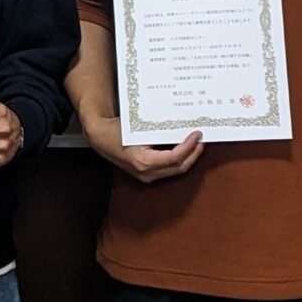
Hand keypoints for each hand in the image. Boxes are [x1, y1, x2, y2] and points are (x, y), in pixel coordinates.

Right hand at [80, 113, 205, 183]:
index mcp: (144, 162)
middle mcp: (146, 173)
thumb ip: (160, 130)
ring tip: (195, 144)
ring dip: (188, 158)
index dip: (189, 147)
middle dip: (193, 154)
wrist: (100, 138)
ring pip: (175, 170)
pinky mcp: (147, 174)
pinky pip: (169, 169)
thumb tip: (181, 125)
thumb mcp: (138, 128)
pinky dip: (179, 160)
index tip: (197, 135)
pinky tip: (184, 149)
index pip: (175, 158)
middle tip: (201, 139)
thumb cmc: (116, 131)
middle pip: (179, 167)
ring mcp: (146, 176)